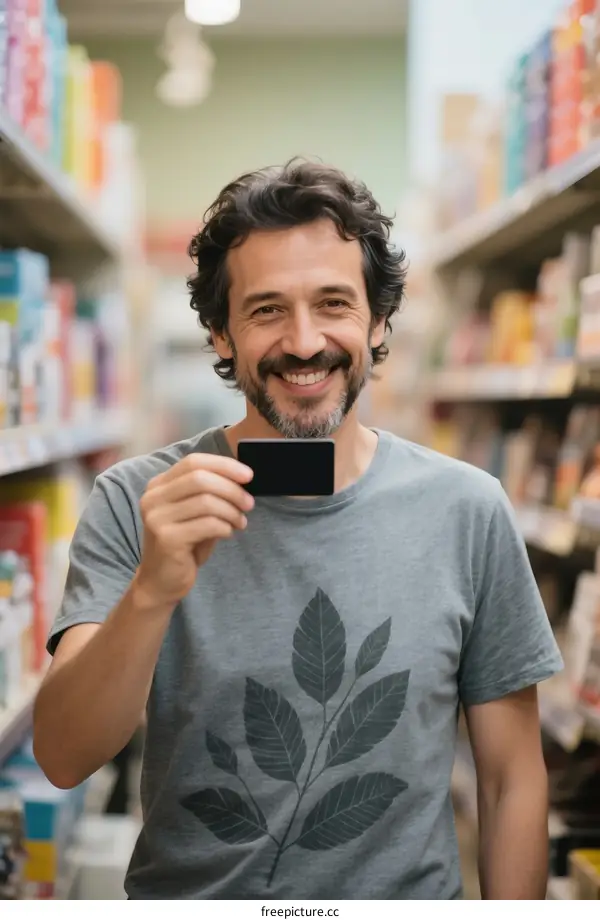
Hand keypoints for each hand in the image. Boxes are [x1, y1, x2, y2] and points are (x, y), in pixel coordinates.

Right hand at [136, 453, 253, 606]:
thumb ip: (209, 494)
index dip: (224, 465)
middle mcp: (153, 498)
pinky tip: (228, 533)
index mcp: (158, 486)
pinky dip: (225, 527)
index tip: (248, 475)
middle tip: (249, 503)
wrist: (160, 582)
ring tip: (240, 522)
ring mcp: (157, 518)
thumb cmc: (183, 546)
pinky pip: (208, 524)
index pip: (193, 462)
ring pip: (206, 501)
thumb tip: (242, 479)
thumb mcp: (194, 514)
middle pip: (200, 478)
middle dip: (232, 489)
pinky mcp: (167, 538)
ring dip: (231, 511)